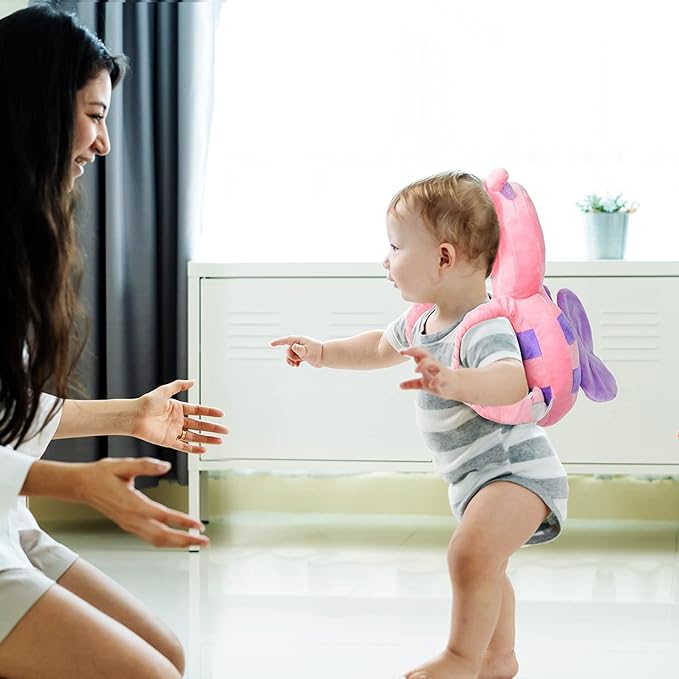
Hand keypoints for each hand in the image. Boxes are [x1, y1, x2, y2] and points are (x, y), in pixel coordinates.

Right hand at [78, 458, 208, 547]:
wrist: (81, 486)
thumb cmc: (101, 474)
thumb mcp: (124, 464)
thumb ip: (146, 465)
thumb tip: (165, 466)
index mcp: (132, 504)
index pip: (162, 517)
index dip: (182, 522)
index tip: (197, 524)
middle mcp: (131, 519)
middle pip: (162, 536)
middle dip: (185, 540)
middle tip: (204, 540)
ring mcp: (129, 525)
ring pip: (156, 540)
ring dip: (177, 543)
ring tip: (195, 541)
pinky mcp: (128, 525)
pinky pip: (150, 537)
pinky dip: (166, 540)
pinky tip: (177, 538)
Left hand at [131, 379, 228, 453]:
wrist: (134, 416)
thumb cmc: (146, 403)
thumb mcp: (164, 391)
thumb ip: (179, 385)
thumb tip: (192, 381)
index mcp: (178, 408)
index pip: (199, 411)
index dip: (210, 412)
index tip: (221, 414)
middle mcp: (178, 420)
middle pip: (200, 425)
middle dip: (213, 428)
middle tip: (225, 430)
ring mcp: (174, 431)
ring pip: (195, 437)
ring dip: (207, 439)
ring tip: (219, 441)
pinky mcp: (168, 441)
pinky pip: (184, 446)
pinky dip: (194, 449)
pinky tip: (203, 450)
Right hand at [270, 335, 322, 367]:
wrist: (326, 357)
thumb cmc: (318, 353)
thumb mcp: (308, 352)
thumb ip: (300, 349)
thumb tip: (293, 346)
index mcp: (300, 340)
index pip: (286, 340)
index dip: (278, 342)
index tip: (271, 344)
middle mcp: (299, 344)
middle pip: (288, 350)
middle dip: (289, 357)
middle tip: (296, 361)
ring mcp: (301, 349)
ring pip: (290, 355)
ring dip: (291, 361)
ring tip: (295, 365)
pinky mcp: (302, 355)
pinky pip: (295, 358)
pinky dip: (294, 362)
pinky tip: (297, 366)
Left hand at [399, 346, 456, 398]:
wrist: (457, 386)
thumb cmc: (439, 381)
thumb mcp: (423, 384)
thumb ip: (412, 383)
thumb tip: (400, 385)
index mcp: (428, 363)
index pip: (419, 353)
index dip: (410, 351)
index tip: (400, 351)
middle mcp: (434, 365)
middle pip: (425, 355)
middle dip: (415, 352)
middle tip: (405, 354)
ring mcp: (441, 372)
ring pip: (433, 364)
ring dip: (423, 365)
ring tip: (415, 370)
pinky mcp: (446, 380)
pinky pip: (441, 378)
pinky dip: (435, 380)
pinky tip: (430, 384)